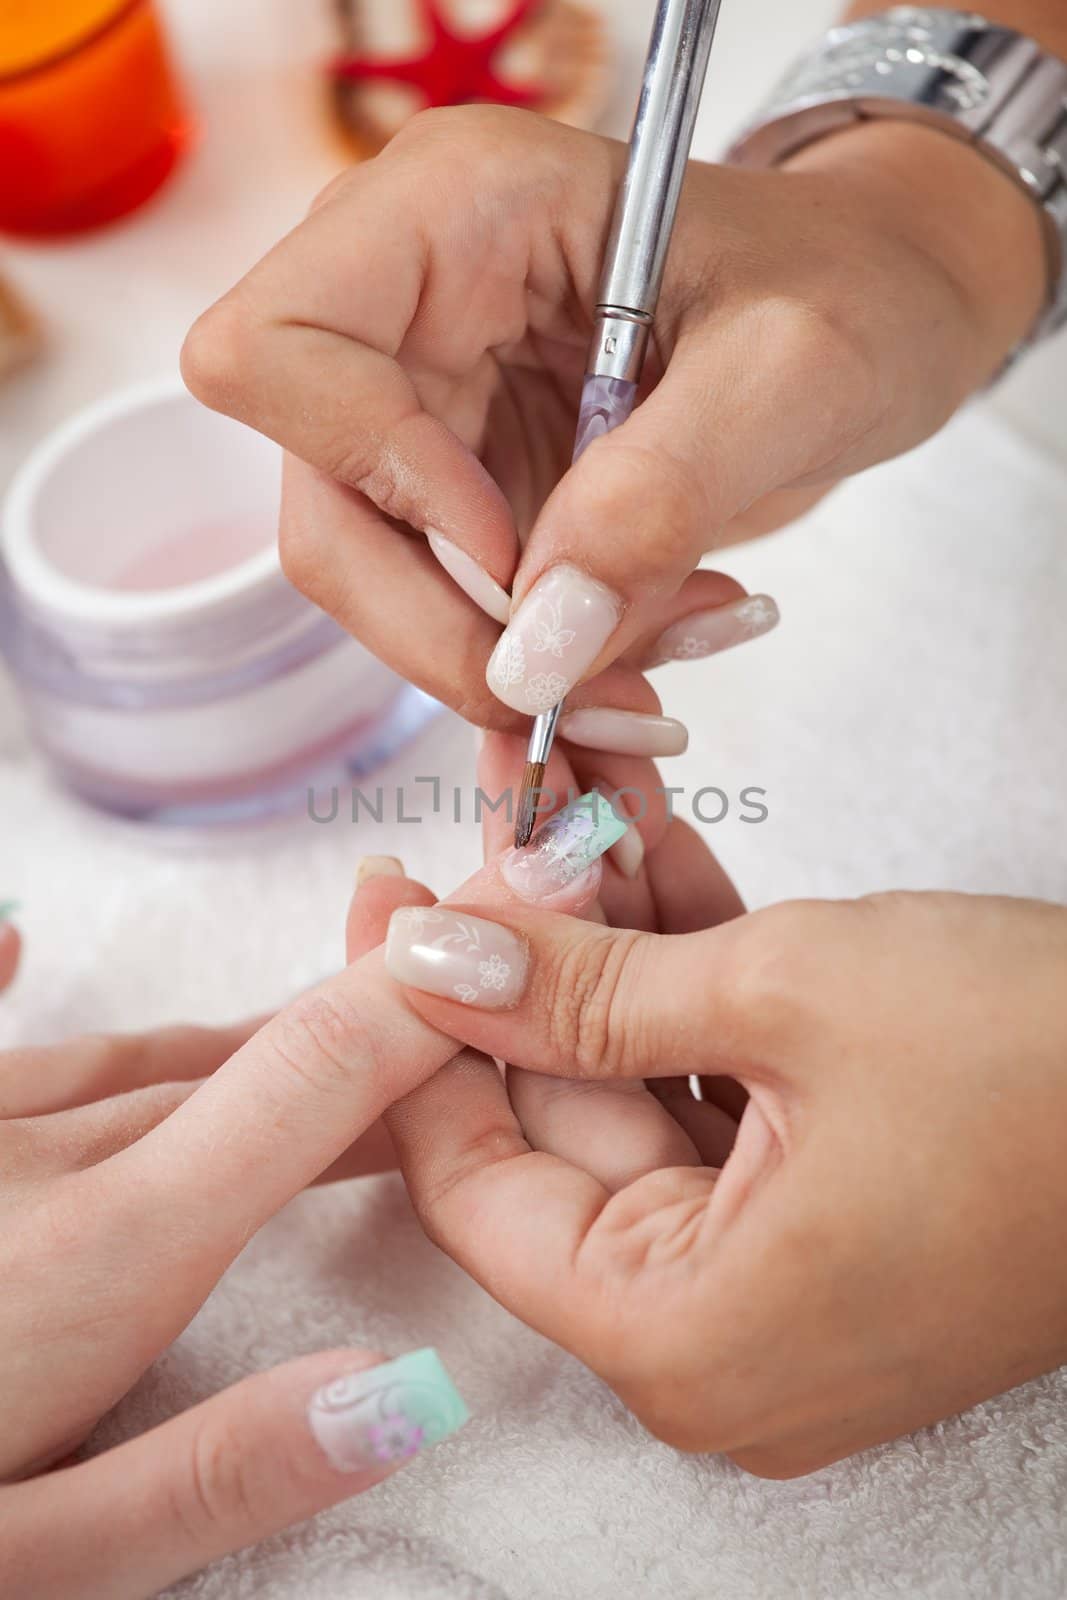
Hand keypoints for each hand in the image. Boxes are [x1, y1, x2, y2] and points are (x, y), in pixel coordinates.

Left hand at [0, 759, 688, 1595]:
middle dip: (362, 1046)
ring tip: (327, 1034)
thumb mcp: (34, 1572)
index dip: (421, 1016)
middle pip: (241, 1069)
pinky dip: (15, 991)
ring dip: (240, 1048)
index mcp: (100, 1252)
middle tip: (461, 1036)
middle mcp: (34, 1156)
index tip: (512, 971)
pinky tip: (11, 935)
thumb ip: (218, 1474)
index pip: (310, 1083)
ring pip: (128, 1058)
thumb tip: (405, 1392)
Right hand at [182, 107, 1043, 739]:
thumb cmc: (850, 286)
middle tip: (598, 691)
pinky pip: (448, 611)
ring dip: (505, 668)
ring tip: (653, 680)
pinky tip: (636, 671)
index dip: (374, 476)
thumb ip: (658, 501)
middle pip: (320, 508)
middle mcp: (406, 303)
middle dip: (447, 630)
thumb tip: (536, 654)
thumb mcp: (789, 376)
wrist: (877, 310)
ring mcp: (425, 402)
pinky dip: (536, 669)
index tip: (516, 555)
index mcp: (454, 209)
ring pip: (375, 584)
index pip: (276, 350)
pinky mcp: (464, 484)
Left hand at [381, 786, 1066, 1476]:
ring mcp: (778, 1277)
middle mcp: (716, 1339)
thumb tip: (432, 958)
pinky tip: (650, 845)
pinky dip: (690, 975)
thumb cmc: (1044, 1072)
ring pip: (641, 1086)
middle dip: (531, 945)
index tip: (390, 894)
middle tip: (498, 806)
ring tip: (567, 790)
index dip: (417, 1026)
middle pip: (558, 1121)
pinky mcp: (832, 1211)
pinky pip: (723, 1092)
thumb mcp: (784, 995)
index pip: (470, 1180)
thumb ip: (583, 988)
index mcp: (679, 1336)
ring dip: (612, 936)